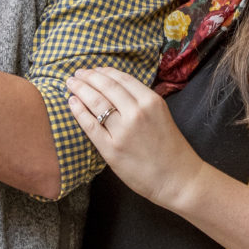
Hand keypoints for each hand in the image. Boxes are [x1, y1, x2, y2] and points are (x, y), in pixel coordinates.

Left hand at [66, 67, 203, 210]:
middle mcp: (137, 112)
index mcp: (151, 101)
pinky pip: (90, 125)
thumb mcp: (162, 115)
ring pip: (96, 102)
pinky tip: (72, 103)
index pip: (122, 79)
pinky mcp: (111, 149)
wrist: (178, 179)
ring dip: (80, 89)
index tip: (94, 69)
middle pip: (106, 87)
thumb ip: (142, 103)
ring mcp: (123, 131)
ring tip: (71, 83)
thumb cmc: (171, 149)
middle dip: (88, 77)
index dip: (104, 72)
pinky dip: (78, 111)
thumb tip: (116, 91)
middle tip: (77, 73)